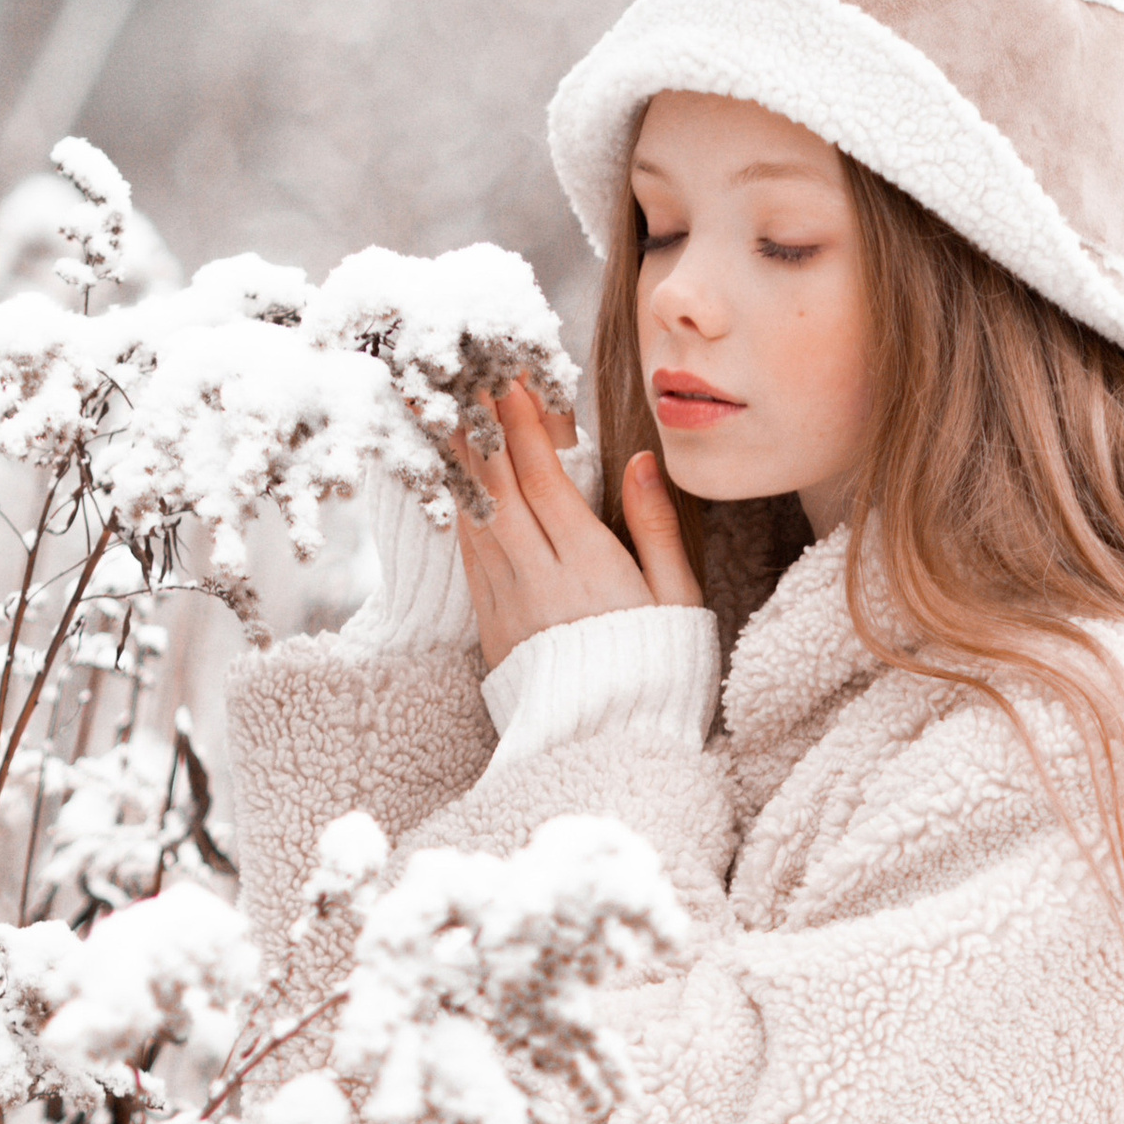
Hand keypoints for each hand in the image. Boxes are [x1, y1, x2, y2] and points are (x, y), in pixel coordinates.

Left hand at [450, 376, 703, 670]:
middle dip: (480, 429)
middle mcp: (539, 578)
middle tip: (461, 377)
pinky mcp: (489, 624)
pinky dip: (460, 509)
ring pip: (475, 516)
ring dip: (459, 462)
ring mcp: (507, 601)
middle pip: (499, 488)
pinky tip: (455, 480)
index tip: (508, 380)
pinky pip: (469, 555)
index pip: (544, 479)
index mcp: (590, 566)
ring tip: (446, 414)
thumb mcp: (677, 598)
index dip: (521, 426)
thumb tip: (640, 461)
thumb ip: (655, 526)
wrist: (610, 745)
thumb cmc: (658, 669)